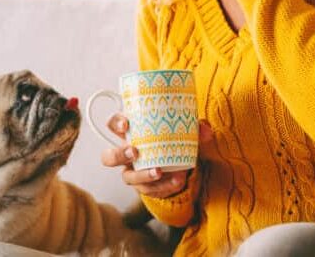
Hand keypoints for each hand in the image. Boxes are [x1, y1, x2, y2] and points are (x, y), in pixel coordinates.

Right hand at [99, 113, 213, 198]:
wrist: (180, 161)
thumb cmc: (174, 138)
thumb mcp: (183, 129)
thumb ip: (195, 128)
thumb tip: (205, 131)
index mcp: (131, 132)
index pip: (113, 124)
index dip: (115, 123)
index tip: (126, 124)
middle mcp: (126, 154)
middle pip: (109, 157)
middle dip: (118, 154)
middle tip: (134, 152)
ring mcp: (133, 172)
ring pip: (127, 178)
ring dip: (142, 175)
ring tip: (158, 172)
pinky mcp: (144, 187)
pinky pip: (149, 191)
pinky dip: (163, 186)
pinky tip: (177, 181)